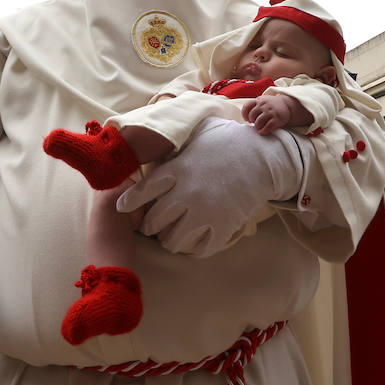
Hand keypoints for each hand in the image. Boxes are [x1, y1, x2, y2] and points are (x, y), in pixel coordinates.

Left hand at [117, 117, 304, 256]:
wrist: (263, 156)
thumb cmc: (228, 140)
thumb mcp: (197, 135)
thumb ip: (175, 145)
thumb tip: (153, 142)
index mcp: (178, 169)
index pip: (143, 191)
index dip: (129, 202)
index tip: (122, 208)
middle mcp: (186, 193)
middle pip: (154, 222)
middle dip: (149, 226)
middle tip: (152, 226)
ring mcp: (205, 212)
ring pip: (173, 241)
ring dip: (170, 240)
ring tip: (172, 236)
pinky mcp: (223, 226)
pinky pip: (200, 249)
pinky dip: (196, 248)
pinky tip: (196, 243)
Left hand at [241, 94, 305, 133]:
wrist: (288, 105)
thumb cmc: (272, 105)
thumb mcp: (263, 101)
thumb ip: (254, 106)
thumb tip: (245, 118)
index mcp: (259, 100)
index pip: (247, 106)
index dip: (244, 114)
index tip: (247, 119)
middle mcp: (264, 105)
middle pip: (252, 115)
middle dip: (252, 121)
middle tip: (255, 123)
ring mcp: (270, 112)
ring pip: (258, 122)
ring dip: (257, 127)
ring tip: (259, 128)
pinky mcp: (277, 119)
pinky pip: (267, 127)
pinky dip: (263, 131)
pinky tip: (263, 132)